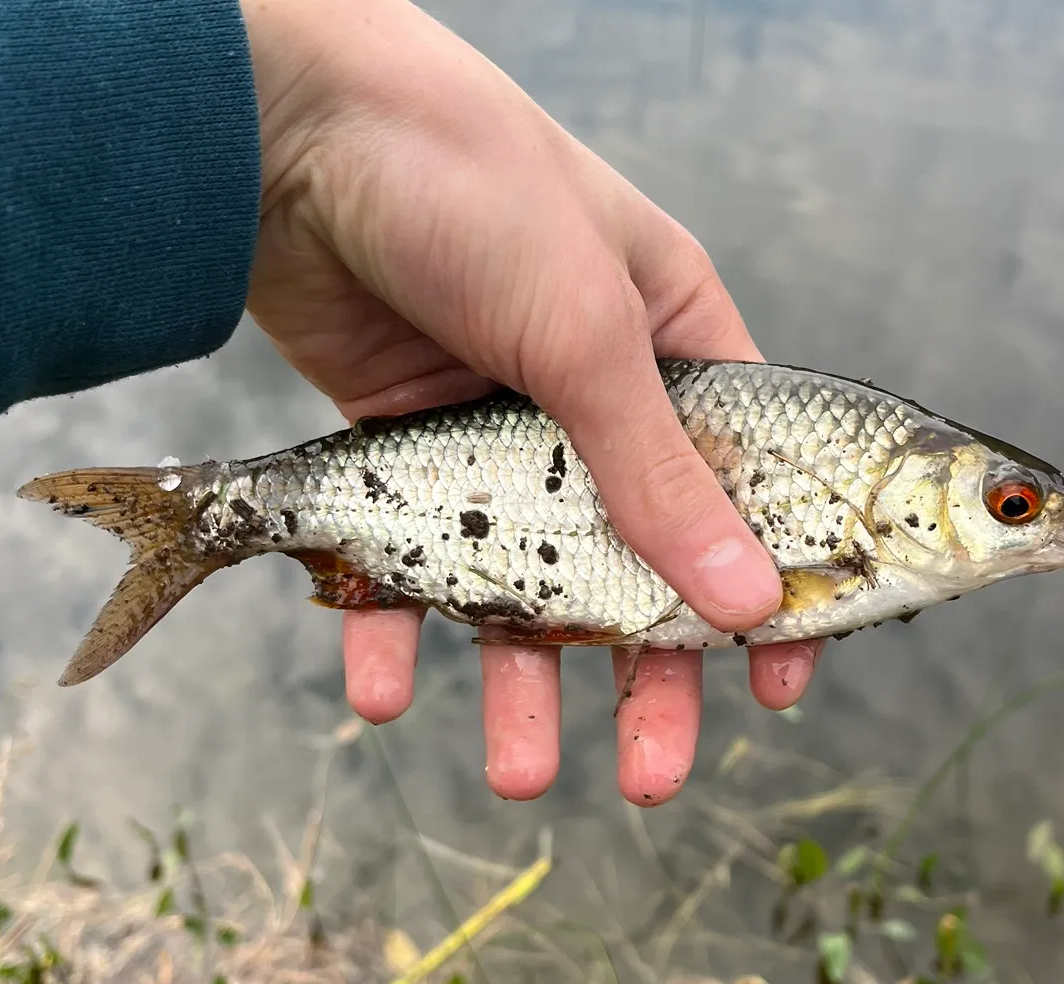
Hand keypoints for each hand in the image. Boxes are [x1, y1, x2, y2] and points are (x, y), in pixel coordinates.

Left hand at [239, 0, 822, 803]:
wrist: (287, 123)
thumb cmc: (474, 186)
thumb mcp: (588, 334)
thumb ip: (659, 475)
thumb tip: (745, 600)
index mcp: (679, 353)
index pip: (751, 495)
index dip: (768, 594)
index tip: (776, 684)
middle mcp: (597, 405)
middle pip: (637, 571)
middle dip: (642, 680)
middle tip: (647, 779)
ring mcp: (498, 438)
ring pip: (522, 588)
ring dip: (520, 690)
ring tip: (517, 778)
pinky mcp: (402, 456)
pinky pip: (406, 564)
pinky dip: (392, 629)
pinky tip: (382, 691)